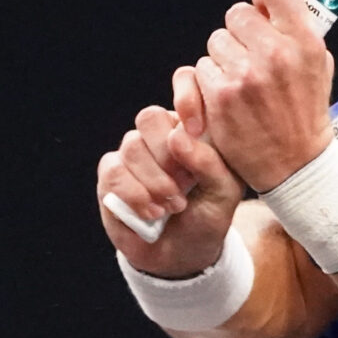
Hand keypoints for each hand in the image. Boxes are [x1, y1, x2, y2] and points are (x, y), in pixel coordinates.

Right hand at [97, 70, 246, 274]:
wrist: (182, 254)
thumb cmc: (209, 217)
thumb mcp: (225, 193)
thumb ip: (211, 163)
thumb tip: (178, 136)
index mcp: (194, 127)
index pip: (183, 83)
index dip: (186, 97)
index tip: (195, 129)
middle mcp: (161, 134)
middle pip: (150, 117)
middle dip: (168, 156)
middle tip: (185, 185)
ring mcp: (134, 152)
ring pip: (131, 145)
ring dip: (154, 181)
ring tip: (173, 206)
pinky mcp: (111, 174)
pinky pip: (114, 171)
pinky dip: (135, 194)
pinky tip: (152, 213)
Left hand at [193, 0, 335, 191]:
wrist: (295, 165)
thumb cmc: (305, 113)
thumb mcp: (319, 66)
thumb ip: (296, 31)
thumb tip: (269, 2)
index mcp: (305, 42)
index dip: (263, 0)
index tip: (262, 14)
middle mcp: (276, 54)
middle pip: (237, 14)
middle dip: (241, 33)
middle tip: (251, 56)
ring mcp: (246, 75)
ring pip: (216, 42)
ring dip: (224, 60)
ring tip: (242, 85)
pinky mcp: (220, 96)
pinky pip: (200, 70)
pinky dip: (210, 85)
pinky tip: (228, 101)